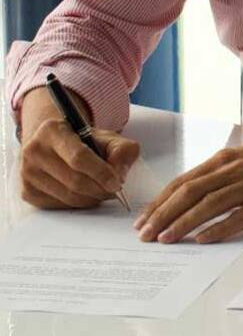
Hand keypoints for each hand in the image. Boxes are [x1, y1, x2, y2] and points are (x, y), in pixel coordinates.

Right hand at [20, 89, 138, 209]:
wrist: (56, 144)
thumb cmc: (83, 141)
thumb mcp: (108, 137)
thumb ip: (122, 150)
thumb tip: (120, 174)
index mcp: (52, 130)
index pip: (78, 157)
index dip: (101, 173)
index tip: (117, 183)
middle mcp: (34, 150)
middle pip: (74, 180)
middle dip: (100, 189)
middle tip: (114, 190)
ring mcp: (27, 172)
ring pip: (67, 196)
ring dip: (91, 198)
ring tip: (103, 191)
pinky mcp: (27, 191)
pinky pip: (58, 205)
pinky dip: (78, 204)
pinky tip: (87, 194)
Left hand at [135, 127, 242, 243]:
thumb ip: (223, 173)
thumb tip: (193, 192)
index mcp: (228, 160)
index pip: (185, 181)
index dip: (161, 201)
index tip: (142, 219)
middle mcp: (237, 170)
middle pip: (191, 192)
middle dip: (164, 214)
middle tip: (144, 235)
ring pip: (212, 203)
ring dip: (184, 222)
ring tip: (166, 239)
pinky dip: (221, 227)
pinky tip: (204, 239)